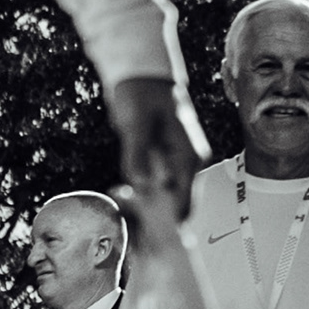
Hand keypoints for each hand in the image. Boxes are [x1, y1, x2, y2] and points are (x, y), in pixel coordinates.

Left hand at [100, 72, 198, 220]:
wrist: (140, 76)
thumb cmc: (141, 94)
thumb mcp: (136, 123)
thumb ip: (137, 153)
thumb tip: (138, 182)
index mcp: (188, 156)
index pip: (184, 200)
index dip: (168, 221)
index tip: (148, 232)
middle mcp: (185, 164)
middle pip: (175, 205)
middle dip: (153, 216)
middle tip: (129, 220)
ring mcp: (173, 164)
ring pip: (162, 198)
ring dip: (143, 206)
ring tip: (121, 204)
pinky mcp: (160, 162)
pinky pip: (151, 187)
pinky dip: (138, 194)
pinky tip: (121, 195)